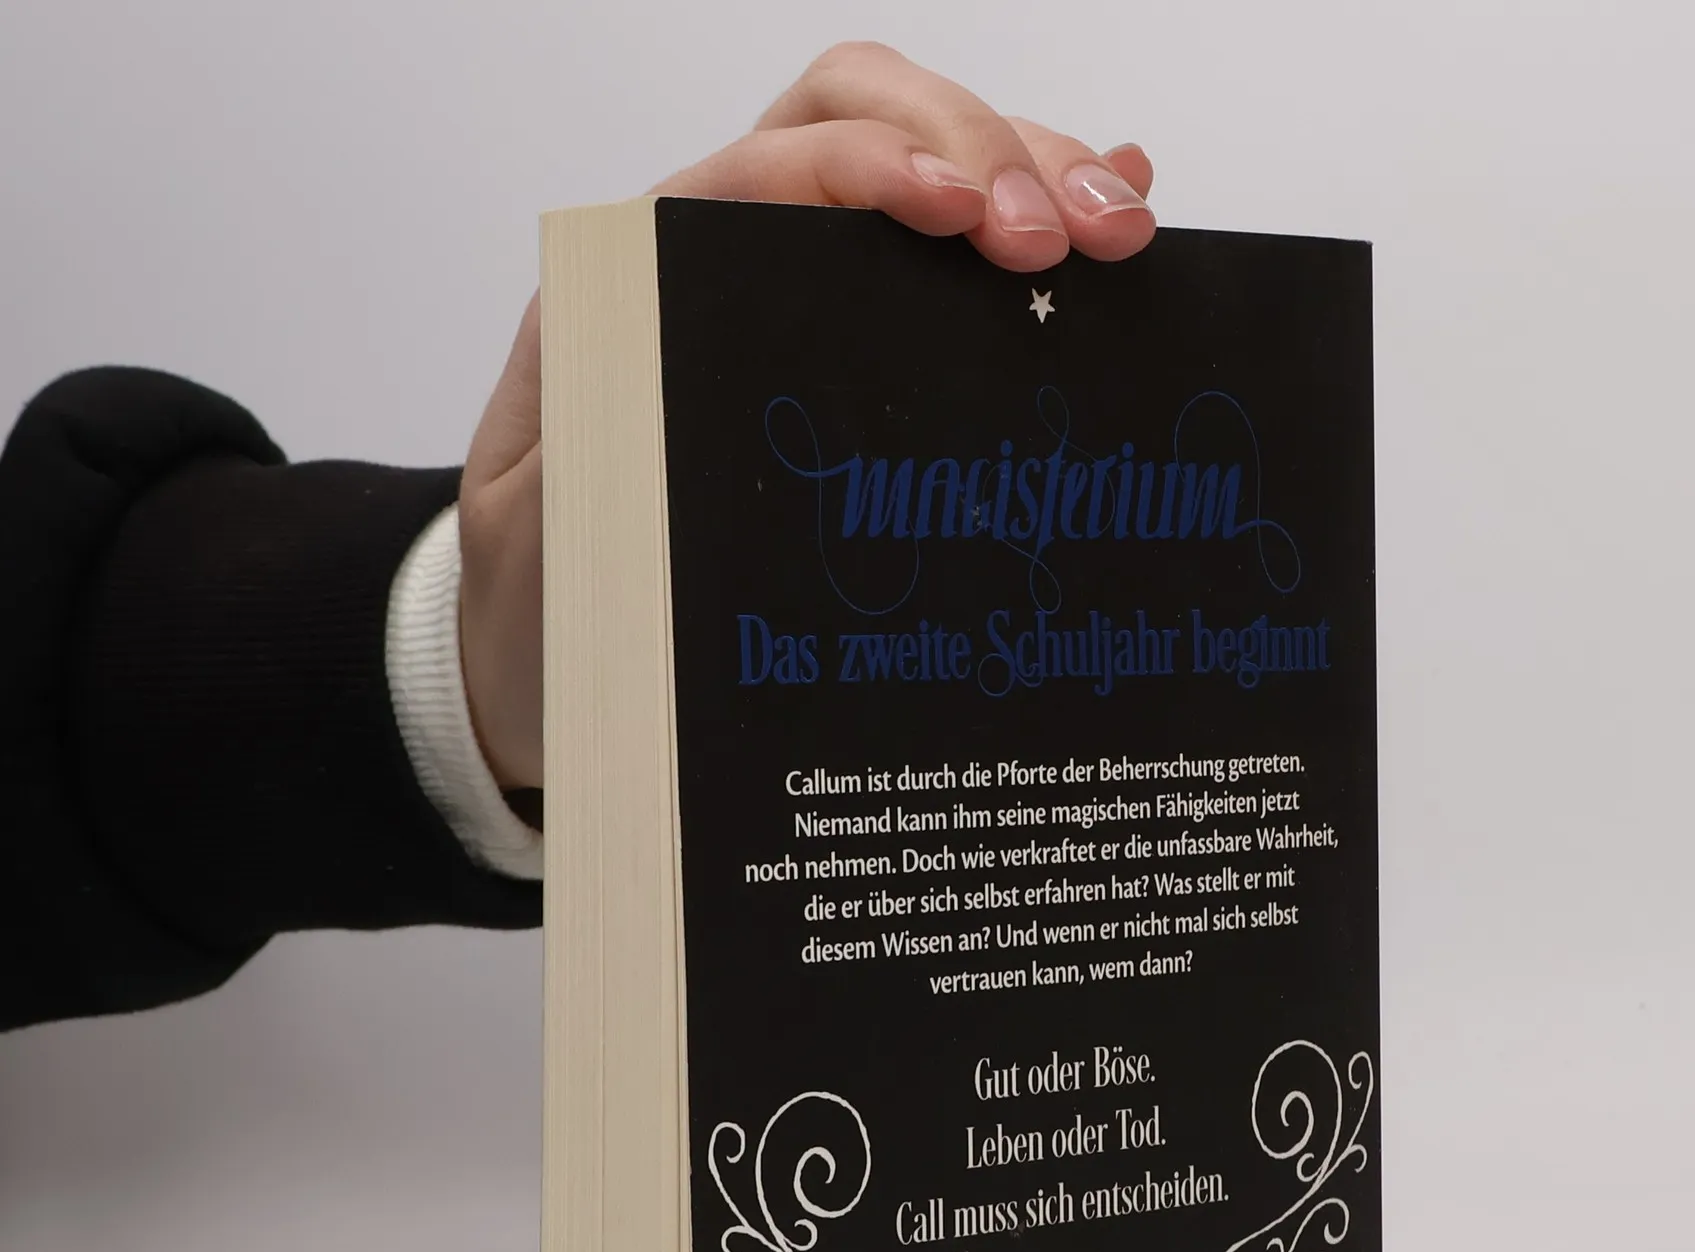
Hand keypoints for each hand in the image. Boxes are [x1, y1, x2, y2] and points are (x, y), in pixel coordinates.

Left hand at [458, 41, 1157, 791]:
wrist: (552, 653)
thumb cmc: (548, 600)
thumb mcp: (537, 541)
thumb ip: (579, 457)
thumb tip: (660, 375)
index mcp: (640, 284)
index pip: (768, 167)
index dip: (875, 168)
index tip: (963, 217)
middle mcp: (725, 260)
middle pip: (864, 120)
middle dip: (981, 149)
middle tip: (1072, 236)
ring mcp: (799, 293)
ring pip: (926, 164)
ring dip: (1035, 174)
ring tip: (1123, 232)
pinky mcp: (856, 345)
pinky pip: (953, 255)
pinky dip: (1041, 214)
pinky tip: (1120, 223)